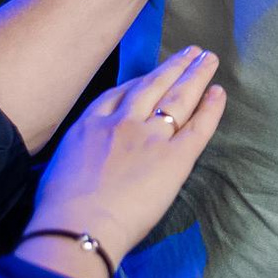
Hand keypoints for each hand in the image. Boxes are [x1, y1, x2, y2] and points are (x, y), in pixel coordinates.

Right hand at [22, 47, 226, 277]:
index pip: (120, 94)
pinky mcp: (174, 157)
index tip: (153, 76)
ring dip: (195, 75)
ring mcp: (150, 137)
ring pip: (178, 98)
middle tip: (192, 52)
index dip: (141, 82)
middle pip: (153, 86)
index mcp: (91, 124)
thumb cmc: (58, 208)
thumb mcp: (58, 165)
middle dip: (174, 67)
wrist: (76, 225)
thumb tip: (84, 160)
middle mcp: (122, 122)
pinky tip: (219, 92)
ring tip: (209, 59)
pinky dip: (211, 108)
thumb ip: (79, 153)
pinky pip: (198, 126)